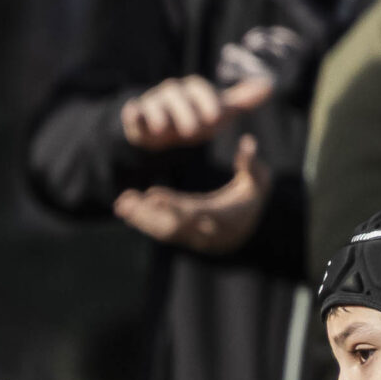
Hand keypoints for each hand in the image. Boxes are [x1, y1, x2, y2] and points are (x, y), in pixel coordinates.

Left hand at [112, 134, 272, 255]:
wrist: (247, 234)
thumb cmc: (252, 201)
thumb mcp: (258, 183)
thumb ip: (252, 164)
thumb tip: (248, 141)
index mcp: (222, 217)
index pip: (193, 212)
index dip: (172, 205)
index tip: (153, 193)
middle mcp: (203, 231)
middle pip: (171, 226)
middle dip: (147, 215)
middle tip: (126, 201)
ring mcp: (191, 237)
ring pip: (161, 231)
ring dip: (140, 218)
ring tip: (121, 203)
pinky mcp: (181, 238)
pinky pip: (159, 232)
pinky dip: (142, 222)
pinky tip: (126, 209)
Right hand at [118, 71, 273, 152]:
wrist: (162, 128)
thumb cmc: (193, 117)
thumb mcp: (218, 110)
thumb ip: (241, 100)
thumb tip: (269, 85)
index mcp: (192, 89)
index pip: (200, 90)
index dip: (208, 102)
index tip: (216, 118)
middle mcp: (172, 92)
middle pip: (177, 96)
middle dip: (185, 112)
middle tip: (193, 131)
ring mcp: (152, 103)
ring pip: (154, 104)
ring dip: (159, 116)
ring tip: (162, 130)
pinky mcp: (136, 115)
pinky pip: (132, 111)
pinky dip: (132, 113)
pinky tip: (133, 115)